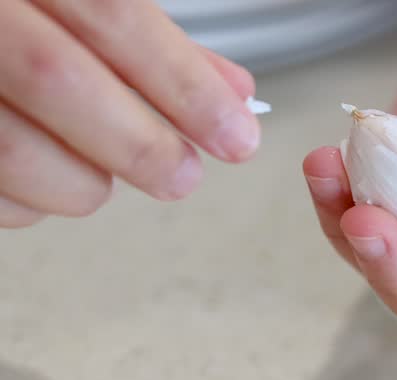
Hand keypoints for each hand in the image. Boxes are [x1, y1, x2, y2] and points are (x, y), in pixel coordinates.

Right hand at [0, 1, 260, 227]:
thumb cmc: (20, 19)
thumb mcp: (74, 4)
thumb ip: (148, 40)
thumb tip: (232, 93)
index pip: (109, 11)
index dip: (181, 80)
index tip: (234, 135)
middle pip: (54, 75)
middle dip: (136, 142)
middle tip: (181, 176)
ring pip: (6, 146)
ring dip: (77, 182)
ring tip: (101, 180)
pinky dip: (24, 203)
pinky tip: (42, 185)